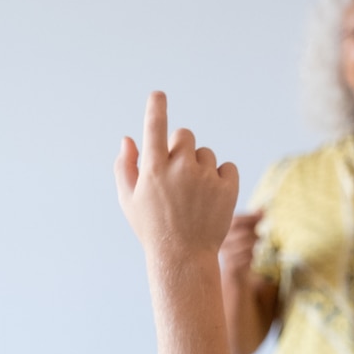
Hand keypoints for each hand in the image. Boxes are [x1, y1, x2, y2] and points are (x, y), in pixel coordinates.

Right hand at [114, 92, 238, 265]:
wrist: (183, 258)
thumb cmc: (152, 228)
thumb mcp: (130, 200)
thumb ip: (125, 167)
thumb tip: (128, 139)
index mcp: (153, 169)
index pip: (155, 127)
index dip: (156, 107)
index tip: (158, 94)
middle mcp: (180, 169)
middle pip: (184, 135)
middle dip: (180, 147)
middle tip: (177, 172)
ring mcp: (205, 178)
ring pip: (205, 154)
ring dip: (200, 167)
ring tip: (193, 196)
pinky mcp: (227, 188)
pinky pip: (226, 167)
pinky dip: (221, 178)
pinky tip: (211, 197)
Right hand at [219, 209, 262, 285]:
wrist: (233, 277)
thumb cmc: (239, 251)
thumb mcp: (246, 234)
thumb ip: (252, 221)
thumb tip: (263, 208)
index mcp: (222, 231)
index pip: (236, 220)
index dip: (250, 217)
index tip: (263, 214)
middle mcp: (220, 242)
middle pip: (243, 233)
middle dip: (254, 234)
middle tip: (259, 237)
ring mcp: (224, 255)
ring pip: (247, 245)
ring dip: (254, 245)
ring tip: (254, 247)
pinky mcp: (231, 267)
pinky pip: (247, 258)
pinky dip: (251, 256)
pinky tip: (249, 258)